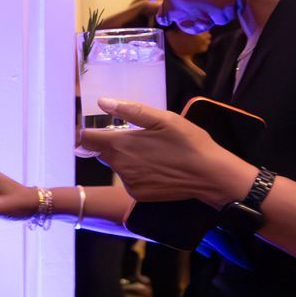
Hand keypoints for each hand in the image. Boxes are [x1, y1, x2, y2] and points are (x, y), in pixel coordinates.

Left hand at [83, 100, 253, 205]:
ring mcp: (127, 182)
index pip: (86, 139)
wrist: (209, 174)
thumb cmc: (188, 142)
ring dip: (124, 158)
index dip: (89, 132)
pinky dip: (135, 173)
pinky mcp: (136, 194)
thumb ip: (130, 110)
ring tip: (150, 152)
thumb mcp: (163, 119)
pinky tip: (155, 167)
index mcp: (121, 144)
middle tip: (136, 137)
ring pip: (115, 166)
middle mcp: (118, 166)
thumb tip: (102, 102)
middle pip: (101, 152)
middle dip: (111, 144)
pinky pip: (128, 180)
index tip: (99, 128)